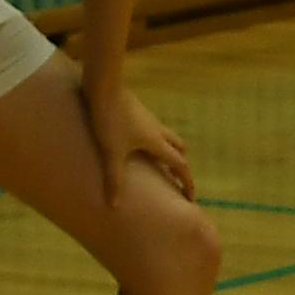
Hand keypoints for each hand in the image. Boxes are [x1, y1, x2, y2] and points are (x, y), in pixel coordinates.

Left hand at [88, 81, 193, 198]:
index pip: (180, 165)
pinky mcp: (138, 111)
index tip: (191, 198)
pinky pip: (153, 129)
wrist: (104, 88)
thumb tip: (115, 206)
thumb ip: (114, 178)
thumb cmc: (110, 121)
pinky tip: (137, 144)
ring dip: (168, 150)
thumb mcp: (112, 153)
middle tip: (174, 179)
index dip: (187, 182)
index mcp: (157, 142)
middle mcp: (158, 130)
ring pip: (167, 137)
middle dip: (180, 164)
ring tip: (156, 163)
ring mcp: (149, 119)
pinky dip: (153, 140)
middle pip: (178, 148)